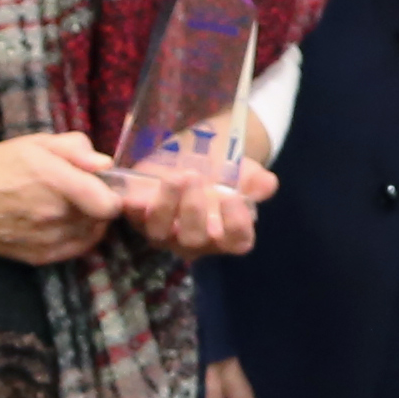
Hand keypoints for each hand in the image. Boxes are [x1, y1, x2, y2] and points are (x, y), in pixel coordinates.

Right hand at [0, 132, 127, 262]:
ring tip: (67, 206)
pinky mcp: (39, 258)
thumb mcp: (37, 144)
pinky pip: (74, 250)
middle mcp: (55, 216)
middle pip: (103, 219)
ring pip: (91, 235)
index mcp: (57, 182)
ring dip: (88, 222)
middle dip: (99, 205)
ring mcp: (47, 240)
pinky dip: (76, 237)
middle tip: (82, 192)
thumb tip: (105, 164)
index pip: (110, 204)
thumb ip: (76, 149)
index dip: (113, 194)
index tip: (104, 186)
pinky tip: (61, 222)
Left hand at [115, 150, 276, 258]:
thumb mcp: (242, 170)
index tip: (232, 197)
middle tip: (193, 177)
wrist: (190, 155)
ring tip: (174, 176)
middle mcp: (197, 241)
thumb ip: (256, 180)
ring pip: (160, 233)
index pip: (237, 242)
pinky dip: (133, 205)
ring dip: (165, 206)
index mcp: (227, 234)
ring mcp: (166, 233)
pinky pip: (132, 218)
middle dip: (193, 211)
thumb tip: (266, 184)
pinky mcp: (139, 218)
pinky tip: (139, 187)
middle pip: (195, 240)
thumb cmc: (221, 170)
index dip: (235, 224)